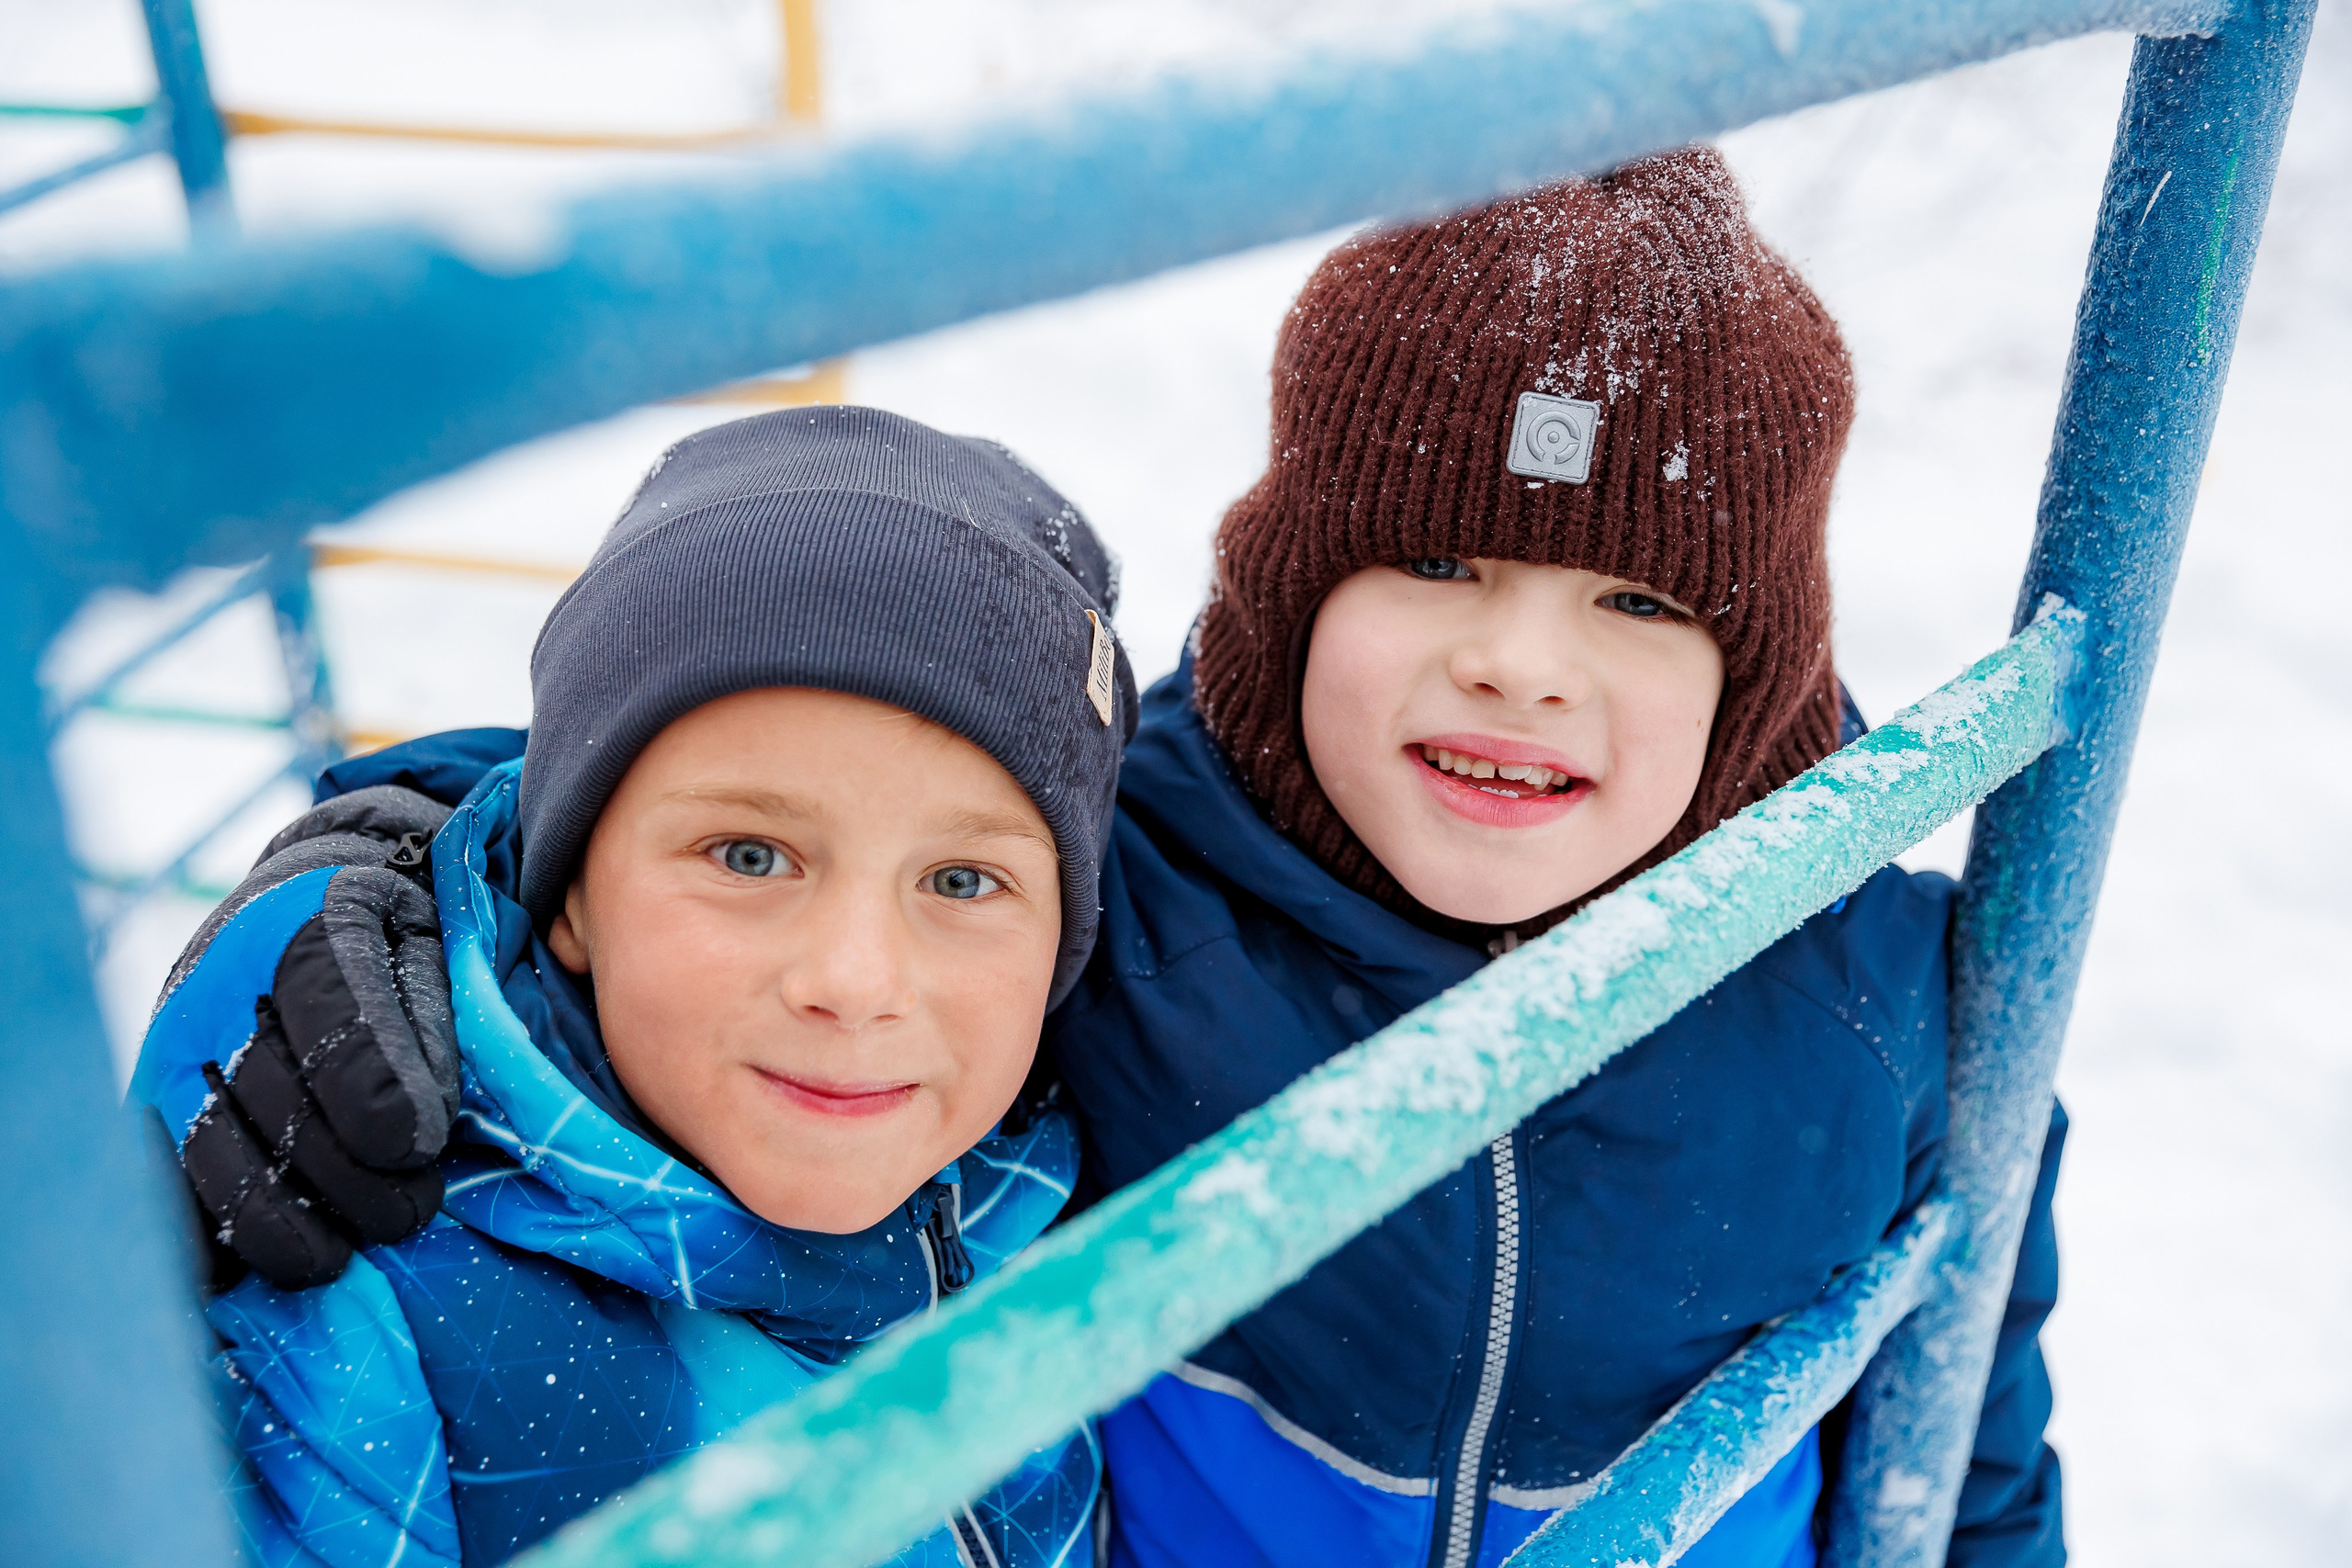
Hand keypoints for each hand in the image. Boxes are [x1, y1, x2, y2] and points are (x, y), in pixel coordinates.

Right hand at [171, 787, 460, 1289]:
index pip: (336, 1021)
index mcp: (309, 926)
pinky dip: (207, 1237)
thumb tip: (415, 1134)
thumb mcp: (433, 949)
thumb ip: (430, 1027)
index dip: (377, 1097)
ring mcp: (174, 1048)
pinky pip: (163, 1180)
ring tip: (348, 1248)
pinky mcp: (150, 1100)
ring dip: (287, 1223)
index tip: (422, 1148)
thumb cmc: (390, 935)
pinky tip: (255, 1269)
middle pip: (278, 1105)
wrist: (303, 897)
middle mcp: (221, 987)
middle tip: (412, 1210)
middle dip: (352, 1179)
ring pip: (215, 1156)